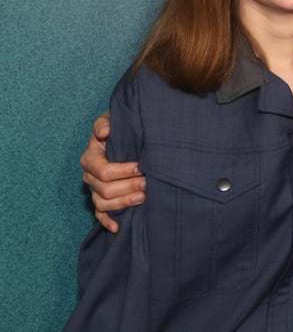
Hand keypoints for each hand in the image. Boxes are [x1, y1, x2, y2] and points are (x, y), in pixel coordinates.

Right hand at [80, 113, 145, 232]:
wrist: (121, 137)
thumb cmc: (117, 129)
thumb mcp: (111, 120)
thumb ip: (104, 123)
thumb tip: (104, 132)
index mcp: (91, 157)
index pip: (103, 171)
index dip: (122, 171)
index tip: (141, 167)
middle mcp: (89, 176)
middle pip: (104, 189)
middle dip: (128, 187)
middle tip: (147, 184)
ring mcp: (94, 190)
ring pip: (103, 203)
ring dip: (123, 203)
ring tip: (143, 198)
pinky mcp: (100, 200)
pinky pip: (99, 215)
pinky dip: (107, 222)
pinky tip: (118, 227)